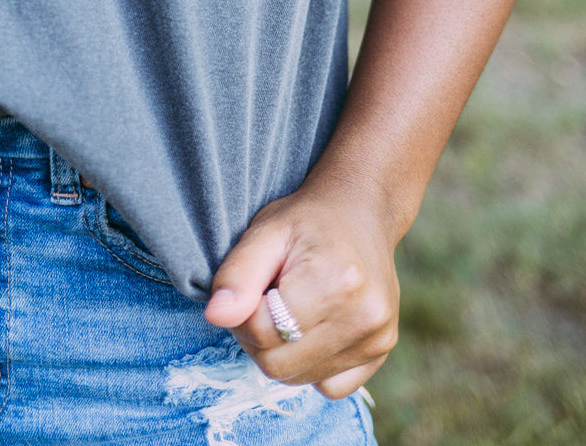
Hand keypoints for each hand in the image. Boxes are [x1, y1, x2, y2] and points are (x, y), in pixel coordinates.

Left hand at [202, 175, 399, 398]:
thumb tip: (215, 315)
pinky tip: (313, 326)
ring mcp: (377, 338)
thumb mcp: (265, 231)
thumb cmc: (307, 219)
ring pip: (299, 378)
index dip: (242, 313)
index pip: (262, 330)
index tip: (250, 288)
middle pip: (278, 365)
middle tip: (264, 299)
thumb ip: (237, 274)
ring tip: (289, 307)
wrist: (361, 211)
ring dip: (281, 350)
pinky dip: (310, 365)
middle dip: (258, 336)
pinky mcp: (382, 352)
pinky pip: (329, 387)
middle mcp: (364, 316)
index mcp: (336, 281)